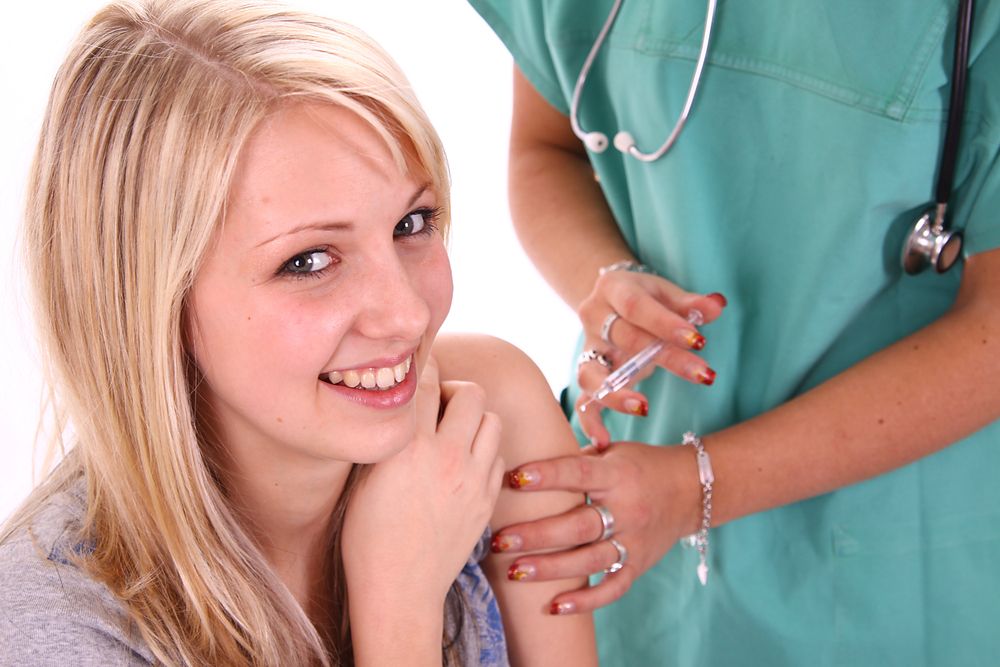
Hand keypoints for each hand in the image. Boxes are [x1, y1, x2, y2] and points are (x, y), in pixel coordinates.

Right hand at [343, 358, 505, 606]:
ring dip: (475, 417)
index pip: (426, 380)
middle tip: (436, 405)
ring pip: (493, 420)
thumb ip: (384, 434)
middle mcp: (448, 458)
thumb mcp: (363, 478)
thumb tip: (393, 397)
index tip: (412, 366)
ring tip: (453, 432)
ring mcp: (474, 480)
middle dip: (453, 389)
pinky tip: (463, 461)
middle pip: (472, 391)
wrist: (399, 592)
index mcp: (409, 448)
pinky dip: (484, 449)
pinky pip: (498, 455)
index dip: (419, 365)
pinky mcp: (488, 500)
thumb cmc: (367, 538)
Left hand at [495, 441, 698, 613]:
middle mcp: (626, 509)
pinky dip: (585, 600)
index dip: (547, 476)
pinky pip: (612, 587)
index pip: (578, 473)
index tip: (514, 479)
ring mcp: (634, 541)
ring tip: (514, 572)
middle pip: (578, 526)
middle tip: (500, 541)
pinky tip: (554, 606)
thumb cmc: (639, 465)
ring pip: (590, 560)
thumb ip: (576, 459)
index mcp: (616, 474)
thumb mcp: (612, 452)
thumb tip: (528, 465)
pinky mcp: (639, 564)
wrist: (692, 489)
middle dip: (537, 535)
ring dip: (550, 569)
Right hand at [576, 267, 725, 445]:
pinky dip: (590, 422)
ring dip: (617, 394)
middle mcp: (593, 317)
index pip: (637, 306)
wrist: (611, 302)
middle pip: (626, 340)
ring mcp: (586, 349)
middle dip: (667, 359)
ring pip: (592, 373)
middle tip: (704, 376)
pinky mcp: (586, 374)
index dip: (666, 323)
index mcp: (613, 288)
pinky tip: (604, 442)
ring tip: (643, 409)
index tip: (699, 341)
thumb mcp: (667, 294)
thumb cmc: (647, 299)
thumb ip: (691, 304)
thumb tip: (717, 305)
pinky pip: (583, 400)